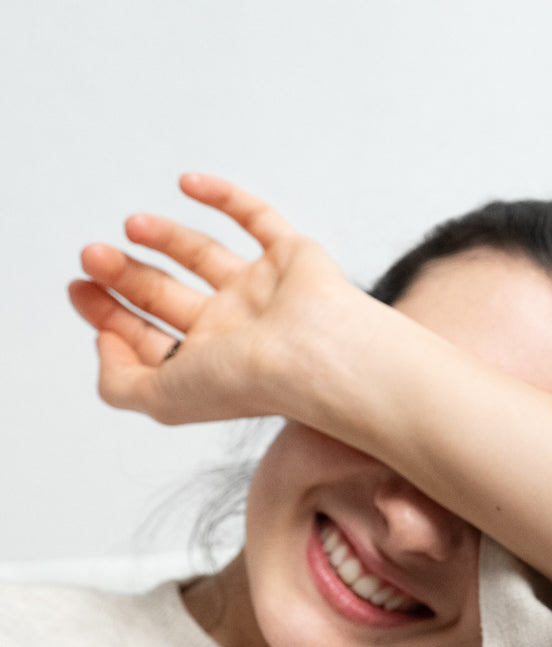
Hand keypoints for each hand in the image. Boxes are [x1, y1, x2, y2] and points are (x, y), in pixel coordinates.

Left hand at [68, 174, 363, 425]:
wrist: (314, 356)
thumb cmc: (248, 382)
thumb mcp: (161, 400)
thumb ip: (119, 383)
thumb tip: (104, 342)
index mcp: (208, 365)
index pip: (150, 336)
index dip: (108, 314)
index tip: (78, 288)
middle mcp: (234, 330)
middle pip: (166, 294)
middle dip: (124, 274)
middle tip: (92, 255)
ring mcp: (263, 292)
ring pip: (203, 255)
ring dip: (163, 236)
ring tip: (131, 224)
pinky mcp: (292, 258)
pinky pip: (257, 218)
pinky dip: (223, 197)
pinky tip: (186, 183)